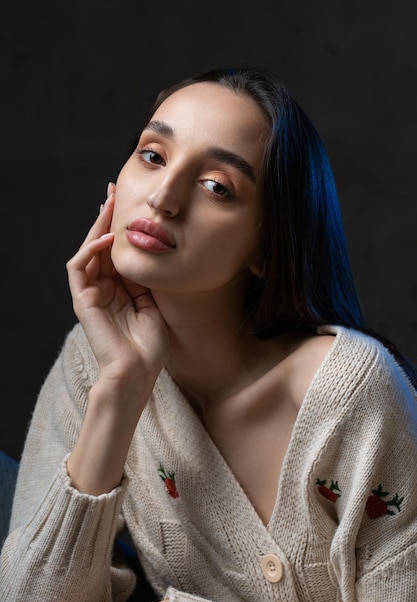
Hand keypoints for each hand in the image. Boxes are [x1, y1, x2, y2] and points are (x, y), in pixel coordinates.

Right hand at [66, 183, 168, 381]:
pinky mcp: (82, 300)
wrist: (138, 373)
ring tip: (110, 204)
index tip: (132, 203)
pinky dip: (91, 250)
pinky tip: (108, 237)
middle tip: (114, 190)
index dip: (123, 227)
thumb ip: (147, 279)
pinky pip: (79, 267)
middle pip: (102, 245)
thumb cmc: (151, 346)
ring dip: (98, 226)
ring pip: (89, 251)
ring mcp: (92, 293)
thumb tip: (150, 249)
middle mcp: (105, 288)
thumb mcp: (155, 303)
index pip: (119, 251)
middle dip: (107, 217)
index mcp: (122, 290)